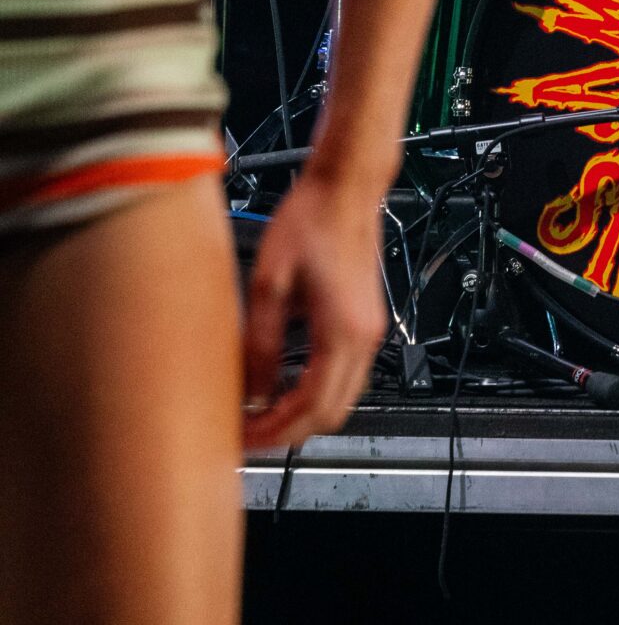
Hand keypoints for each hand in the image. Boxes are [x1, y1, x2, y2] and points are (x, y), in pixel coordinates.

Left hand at [242, 161, 388, 450]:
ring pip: (341, 399)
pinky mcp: (364, 321)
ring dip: (302, 414)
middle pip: (331, 415)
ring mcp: (369, 330)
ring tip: (259, 413)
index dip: (274, 432)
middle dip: (288, 432)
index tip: (243, 439)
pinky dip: (314, 391)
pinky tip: (282, 384)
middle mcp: (364, 336)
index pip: (310, 408)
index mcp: (343, 330)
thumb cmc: (313, 218)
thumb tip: (253, 390)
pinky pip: (344, 375)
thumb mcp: (270, 282)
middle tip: (247, 434)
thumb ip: (262, 343)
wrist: (346, 186)